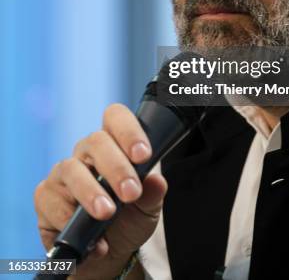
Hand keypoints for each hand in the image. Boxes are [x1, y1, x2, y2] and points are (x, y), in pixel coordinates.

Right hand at [34, 103, 166, 279]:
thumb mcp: (147, 208)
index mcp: (114, 144)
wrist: (109, 256)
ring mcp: (64, 173)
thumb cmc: (128, 219)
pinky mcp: (45, 196)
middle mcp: (86, 153)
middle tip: (131, 193)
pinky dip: (70, 219)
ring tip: (108, 213)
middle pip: (96, 141)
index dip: (128, 130)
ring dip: (91, 191)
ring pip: (72, 169)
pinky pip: (52, 201)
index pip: (115, 118)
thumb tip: (156, 182)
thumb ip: (152, 193)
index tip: (143, 155)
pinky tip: (91, 237)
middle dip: (116, 167)